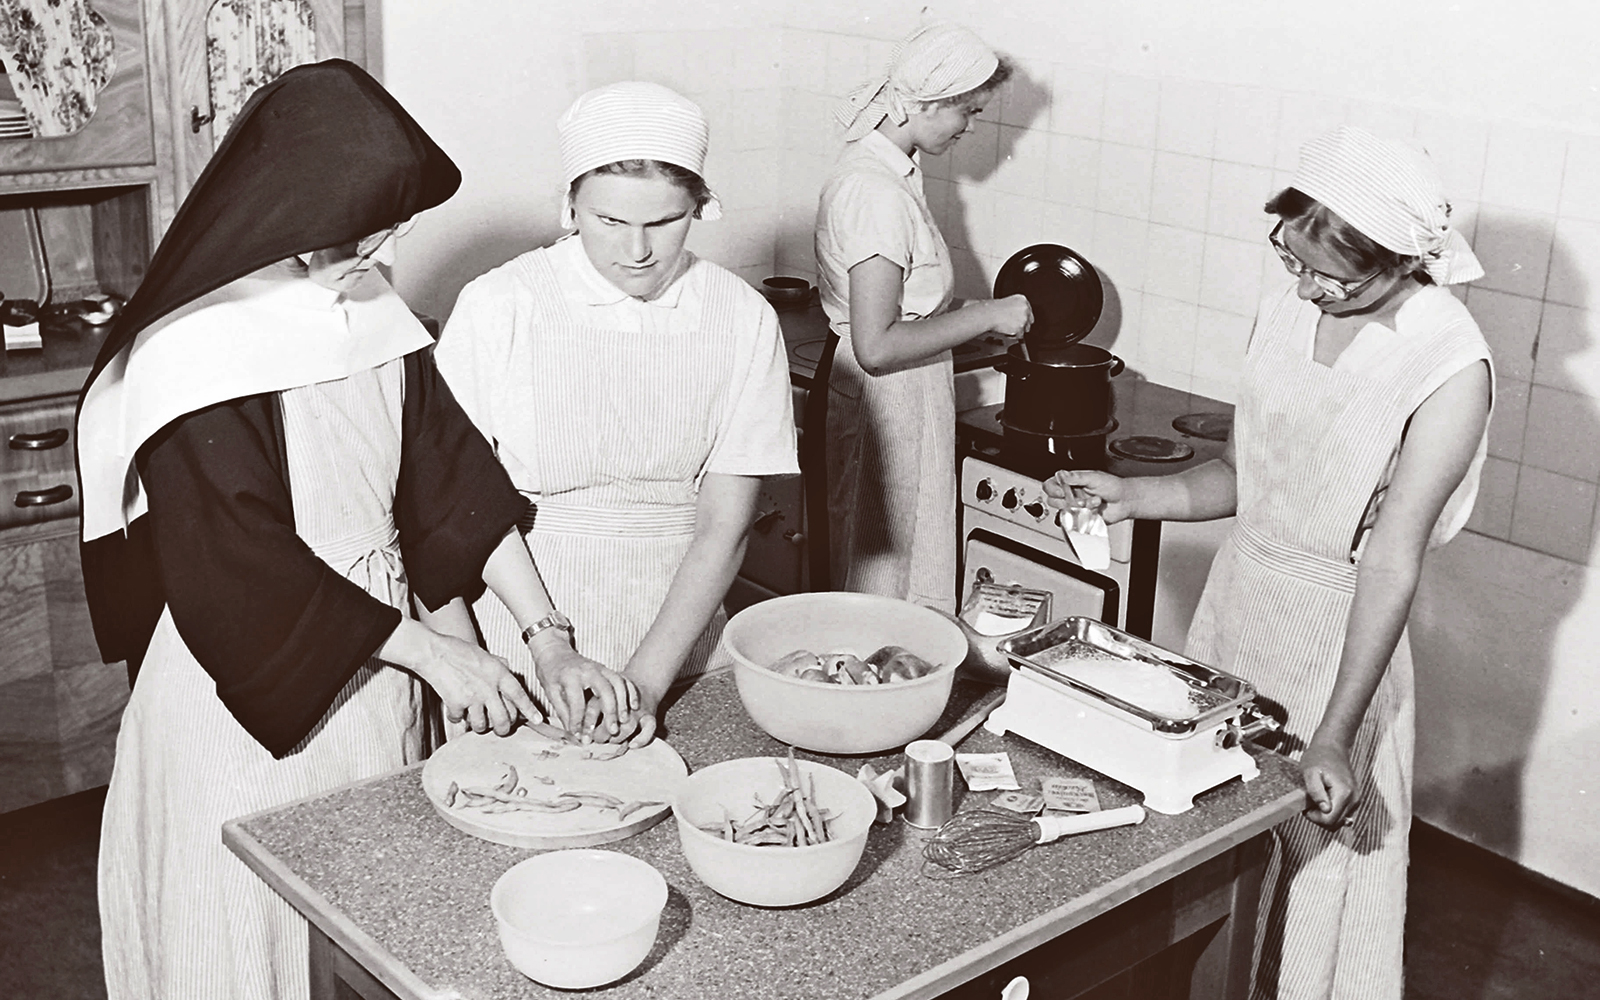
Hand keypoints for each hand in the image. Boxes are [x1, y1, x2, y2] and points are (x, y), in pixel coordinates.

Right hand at [381, 618, 537, 735]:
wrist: (434, 652)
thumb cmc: (458, 650)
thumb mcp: (486, 655)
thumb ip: (499, 665)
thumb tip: (508, 671)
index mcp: (499, 674)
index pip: (519, 696)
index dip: (530, 710)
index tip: (538, 721)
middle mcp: (489, 688)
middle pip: (504, 719)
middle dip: (503, 729)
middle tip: (499, 728)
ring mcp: (473, 698)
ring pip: (482, 725)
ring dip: (479, 726)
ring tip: (475, 718)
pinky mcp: (456, 704)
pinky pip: (460, 721)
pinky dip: (457, 718)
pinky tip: (456, 709)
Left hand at [528, 632, 631, 739]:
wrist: (555, 652)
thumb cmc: (551, 674)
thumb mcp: (552, 694)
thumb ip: (564, 713)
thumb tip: (574, 734)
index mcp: (570, 677)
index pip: (577, 702)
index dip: (579, 722)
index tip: (582, 737)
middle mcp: (588, 670)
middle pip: (605, 691)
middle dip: (610, 712)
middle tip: (613, 731)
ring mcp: (600, 668)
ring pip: (618, 683)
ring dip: (623, 702)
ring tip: (625, 720)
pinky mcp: (607, 669)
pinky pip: (623, 679)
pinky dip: (630, 692)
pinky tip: (634, 706)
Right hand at [967, 294, 1032, 337]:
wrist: (988, 314)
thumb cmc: (993, 309)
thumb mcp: (1008, 302)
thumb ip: (1017, 308)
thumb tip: (1020, 315)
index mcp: (1023, 300)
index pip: (1029, 311)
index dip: (1023, 317)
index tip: (1017, 319)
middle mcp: (1025, 309)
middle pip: (1029, 321)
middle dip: (1022, 324)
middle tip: (1011, 324)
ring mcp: (1024, 319)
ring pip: (1025, 329)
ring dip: (1017, 330)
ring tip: (1007, 326)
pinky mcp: (1020, 328)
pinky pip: (1019, 335)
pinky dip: (1013, 335)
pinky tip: (1006, 329)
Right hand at [1045, 469, 1135, 523]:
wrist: (1125, 501)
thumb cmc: (1113, 486)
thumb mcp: (1094, 477)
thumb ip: (1076, 477)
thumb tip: (1061, 474)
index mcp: (1072, 481)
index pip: (1051, 484)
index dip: (1053, 489)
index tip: (1062, 491)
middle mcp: (1071, 494)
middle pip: (1053, 499)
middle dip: (1067, 500)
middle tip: (1079, 498)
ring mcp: (1075, 507)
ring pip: (1064, 510)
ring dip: (1078, 507)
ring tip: (1091, 502)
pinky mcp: (1081, 517)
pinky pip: (1074, 520)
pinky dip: (1083, 515)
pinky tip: (1093, 509)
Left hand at [1300, 738, 1359, 829]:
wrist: (1332, 747)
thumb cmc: (1319, 757)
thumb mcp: (1310, 772)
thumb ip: (1316, 791)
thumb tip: (1325, 809)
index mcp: (1344, 793)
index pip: (1330, 820)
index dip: (1314, 818)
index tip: (1306, 806)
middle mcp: (1354, 799)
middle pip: (1335, 824)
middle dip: (1319, 818)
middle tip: (1309, 804)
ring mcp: (1356, 800)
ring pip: (1339, 821)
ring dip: (1325, 816)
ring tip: (1316, 800)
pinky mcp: (1354, 800)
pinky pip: (1342, 814)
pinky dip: (1331, 812)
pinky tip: (1323, 800)